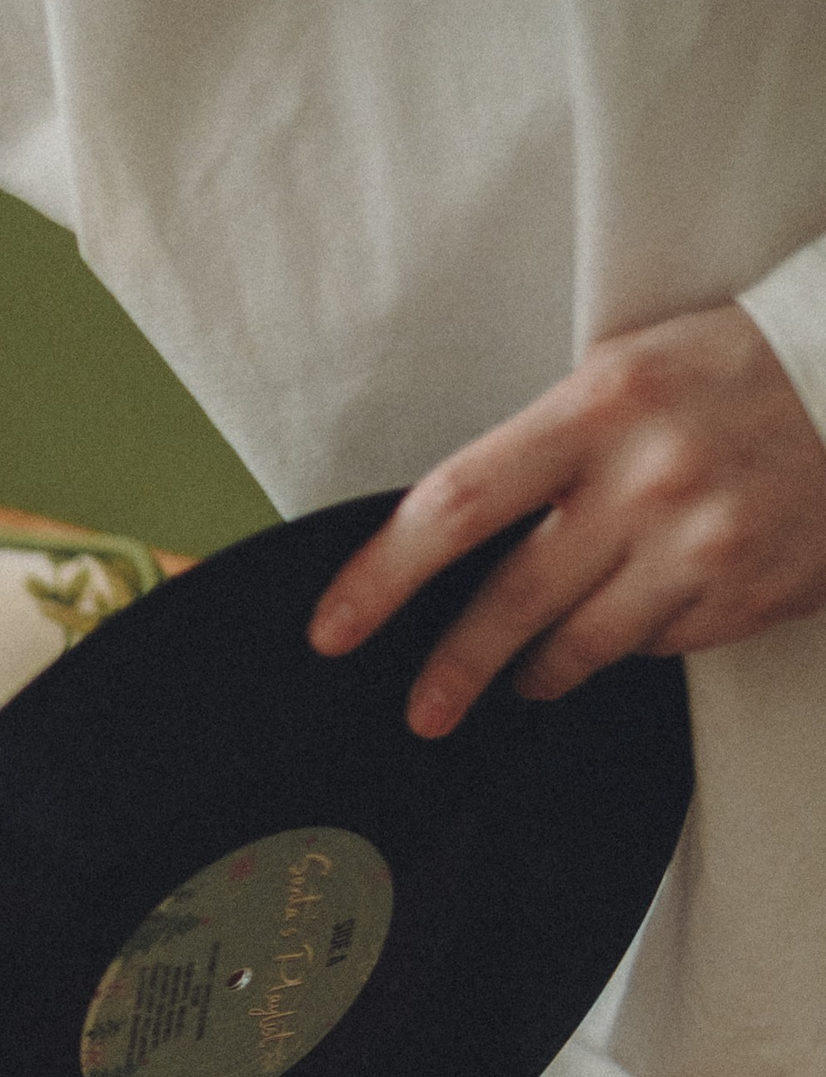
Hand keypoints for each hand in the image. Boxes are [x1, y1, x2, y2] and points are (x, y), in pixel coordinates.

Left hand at [308, 300, 825, 733]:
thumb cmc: (742, 369)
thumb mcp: (633, 372)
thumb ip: (550, 445)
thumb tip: (456, 533)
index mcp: (603, 404)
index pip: (457, 503)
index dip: (382, 577)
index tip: (334, 628)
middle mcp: (648, 479)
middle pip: (508, 602)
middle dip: (451, 670)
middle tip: (424, 707)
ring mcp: (700, 546)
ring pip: (577, 646)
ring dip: (538, 669)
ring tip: (523, 674)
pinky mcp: (743, 596)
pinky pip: (653, 647)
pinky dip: (632, 641)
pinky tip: (642, 612)